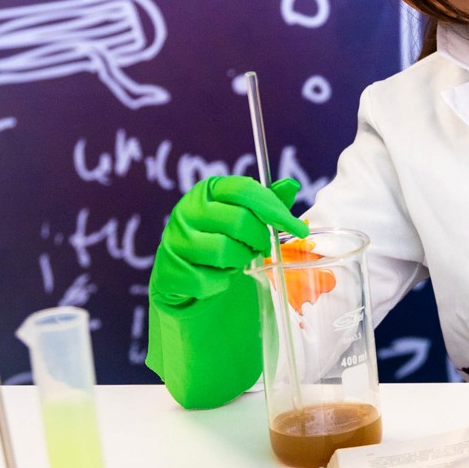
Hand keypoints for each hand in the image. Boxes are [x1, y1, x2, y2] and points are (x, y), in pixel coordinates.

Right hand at [151, 176, 308, 305]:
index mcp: (208, 191)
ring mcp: (175, 239)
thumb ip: (267, 203)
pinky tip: (216, 277)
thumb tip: (292, 184)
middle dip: (259, 239)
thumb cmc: (222, 242)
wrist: (188, 279)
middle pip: (239, 221)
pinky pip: (208, 279)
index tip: (299, 229)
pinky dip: (220, 283)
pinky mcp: (169, 270)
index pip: (245, 190)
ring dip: (238, 261)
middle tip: (260, 248)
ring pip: (224, 250)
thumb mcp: (247, 220)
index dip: (275, 209)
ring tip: (234, 260)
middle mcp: (187, 209)